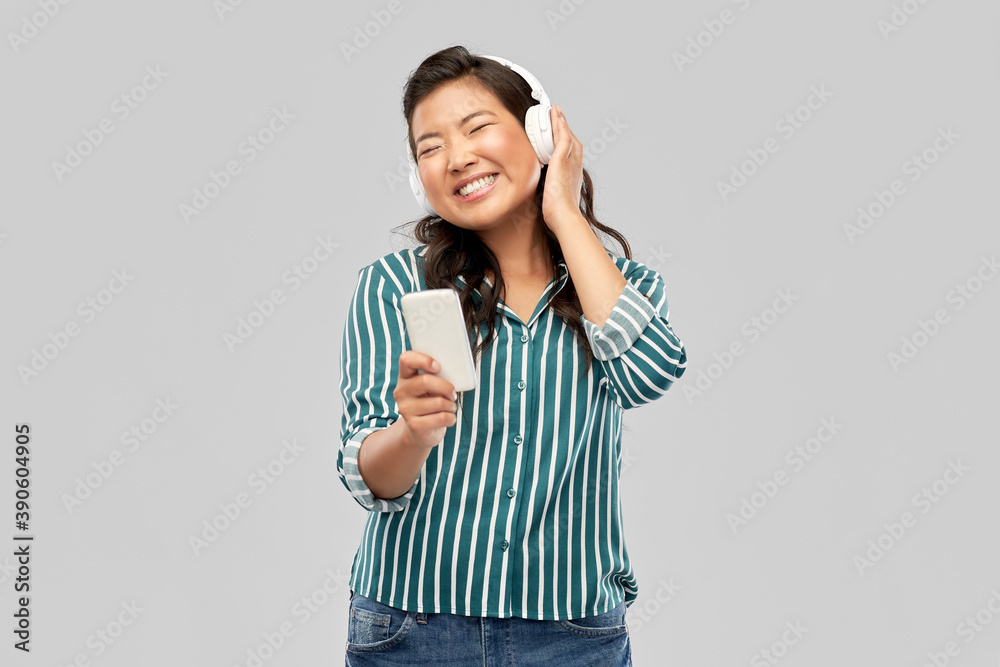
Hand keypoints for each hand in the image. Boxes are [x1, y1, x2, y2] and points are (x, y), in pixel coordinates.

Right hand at [393, 350, 457, 449]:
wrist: (420, 431)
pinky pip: (442, 418)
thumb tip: (458, 369)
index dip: (423, 360)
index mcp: (405, 376)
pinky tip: (448, 418)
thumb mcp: (431, 385)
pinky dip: (451, 418)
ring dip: (451, 405)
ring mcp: (405, 409)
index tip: (438, 367)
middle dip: (446, 387)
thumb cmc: (430, 401)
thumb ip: (437, 374)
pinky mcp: (414, 425)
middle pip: (425, 381)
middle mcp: (401, 391)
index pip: (406, 360)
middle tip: (452, 394)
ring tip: (450, 407)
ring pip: (438, 402)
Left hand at [540, 104, 584, 229]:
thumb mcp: (554, 196)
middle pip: (571, 139)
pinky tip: (556, 115)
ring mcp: (570, 161)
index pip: (570, 150)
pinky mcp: (563, 160)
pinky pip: (562, 137)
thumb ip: (550, 188)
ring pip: (567, 135)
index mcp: (573, 172)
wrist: (565, 216)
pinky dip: (560, 124)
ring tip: (556, 110)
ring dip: (561, 121)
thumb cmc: (559, 212)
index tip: (558, 131)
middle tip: (557, 115)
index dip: (564, 139)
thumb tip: (542, 191)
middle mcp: (575, 164)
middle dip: (564, 127)